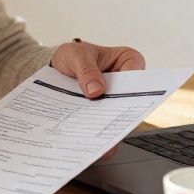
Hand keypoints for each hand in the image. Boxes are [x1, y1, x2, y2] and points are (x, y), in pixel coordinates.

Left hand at [50, 40, 145, 159]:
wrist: (59, 67)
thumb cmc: (74, 55)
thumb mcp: (76, 56)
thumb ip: (86, 70)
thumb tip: (95, 91)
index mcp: (128, 61)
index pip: (135, 77)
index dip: (129, 91)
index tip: (119, 102)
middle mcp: (127, 82)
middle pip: (127, 100)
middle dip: (117, 113)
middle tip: (108, 126)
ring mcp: (116, 99)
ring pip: (116, 115)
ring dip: (106, 125)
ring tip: (95, 138)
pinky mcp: (104, 111)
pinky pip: (103, 122)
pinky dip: (95, 130)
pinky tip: (86, 139)